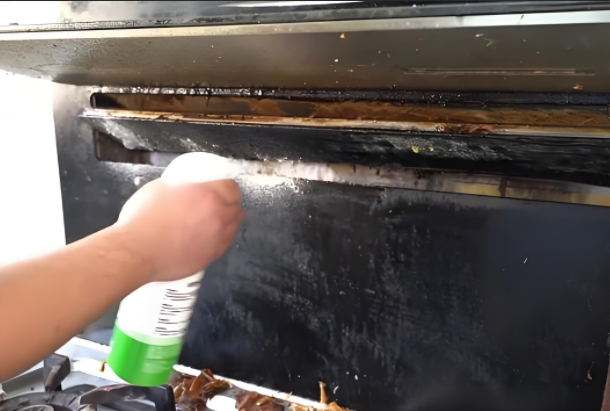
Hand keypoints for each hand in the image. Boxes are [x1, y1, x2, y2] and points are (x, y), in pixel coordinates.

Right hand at [115, 179, 244, 282]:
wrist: (136, 251)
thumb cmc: (143, 218)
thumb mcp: (160, 188)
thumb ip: (181, 186)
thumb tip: (186, 187)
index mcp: (208, 194)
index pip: (231, 187)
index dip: (226, 187)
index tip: (220, 188)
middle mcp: (219, 215)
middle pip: (236, 207)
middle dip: (229, 203)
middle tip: (216, 204)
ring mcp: (218, 238)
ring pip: (234, 226)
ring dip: (228, 221)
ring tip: (215, 220)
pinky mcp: (212, 256)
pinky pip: (226, 243)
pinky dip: (221, 237)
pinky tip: (211, 236)